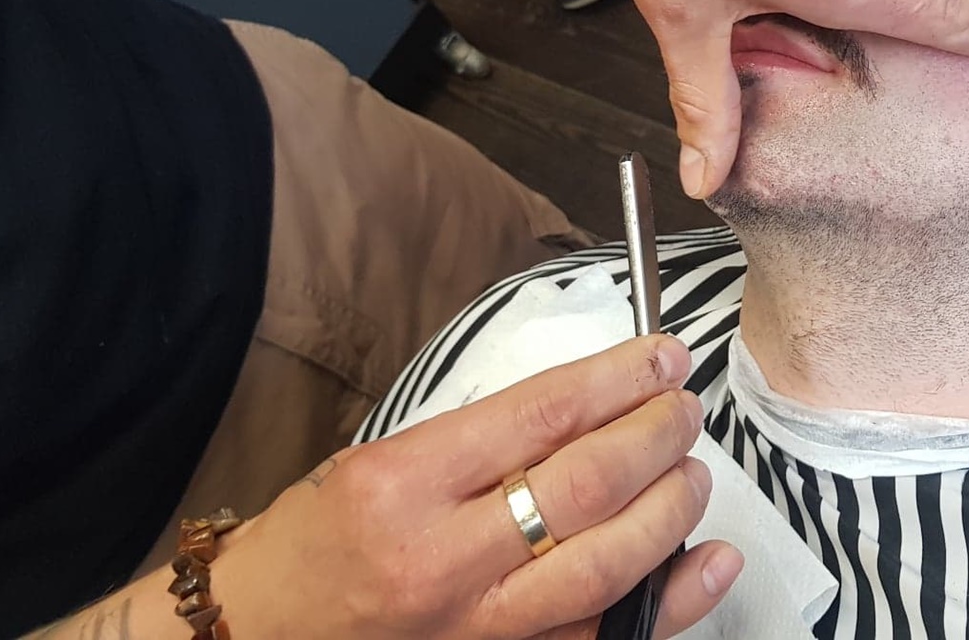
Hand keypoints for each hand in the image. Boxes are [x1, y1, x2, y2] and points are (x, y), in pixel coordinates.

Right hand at [210, 337, 740, 638]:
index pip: (540, 416)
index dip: (616, 380)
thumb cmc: (316, 542)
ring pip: (607, 562)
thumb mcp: (378, 462)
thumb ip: (481, 440)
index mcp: (404, 484)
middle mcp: (443, 557)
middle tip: (682, 405)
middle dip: (654, 435)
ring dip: (670, 506)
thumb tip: (589, 407)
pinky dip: (673, 598)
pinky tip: (710, 559)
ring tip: (692, 466)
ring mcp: (477, 625)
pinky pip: (607, 633)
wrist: (259, 635)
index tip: (659, 357)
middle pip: (585, 485)